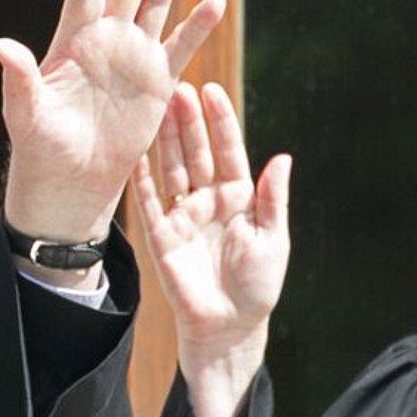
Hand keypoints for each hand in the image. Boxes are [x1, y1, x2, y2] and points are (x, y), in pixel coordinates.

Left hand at [0, 0, 226, 247]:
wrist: (71, 180)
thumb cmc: (41, 147)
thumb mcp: (25, 114)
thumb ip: (19, 79)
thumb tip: (2, 46)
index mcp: (72, 39)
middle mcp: (104, 39)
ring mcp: (133, 56)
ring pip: (155, 5)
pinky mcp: (156, 81)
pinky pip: (180, 46)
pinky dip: (197, 25)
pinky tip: (214, 0)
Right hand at [132, 82, 290, 416]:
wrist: (227, 328)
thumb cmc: (256, 287)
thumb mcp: (272, 240)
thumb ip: (272, 199)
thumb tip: (281, 157)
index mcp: (240, 198)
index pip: (228, 151)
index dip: (220, 122)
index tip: (210, 90)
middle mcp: (209, 201)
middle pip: (196, 152)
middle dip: (187, 121)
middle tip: (176, 87)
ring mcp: (183, 216)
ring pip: (171, 168)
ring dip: (165, 139)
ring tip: (156, 106)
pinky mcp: (161, 235)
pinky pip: (148, 200)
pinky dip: (141, 177)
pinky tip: (135, 150)